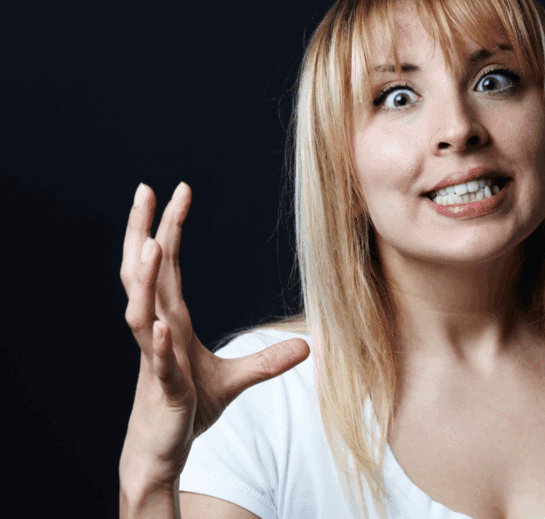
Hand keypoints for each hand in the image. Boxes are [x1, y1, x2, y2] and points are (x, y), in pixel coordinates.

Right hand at [119, 182, 309, 490]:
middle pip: (143, 273)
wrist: (162, 450)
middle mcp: (158, 330)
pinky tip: (164, 326)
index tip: (178, 190)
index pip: (168, 265)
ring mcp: (156, 358)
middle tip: (146, 189)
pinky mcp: (164, 387)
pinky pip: (158, 361)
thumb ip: (268, 360)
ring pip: (141, 311)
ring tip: (153, 245)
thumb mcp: (237, 379)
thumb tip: (308, 345)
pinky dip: (160, 343)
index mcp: (173, 319)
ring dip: (146, 279)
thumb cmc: (188, 407)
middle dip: (143, 231)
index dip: (170, 227)